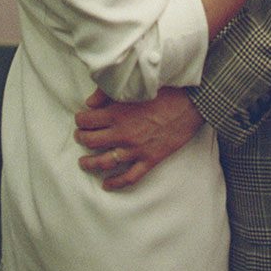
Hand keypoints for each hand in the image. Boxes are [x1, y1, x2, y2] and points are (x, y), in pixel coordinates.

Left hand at [74, 86, 202, 190]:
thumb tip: (89, 102)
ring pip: (105, 162)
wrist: (190, 104)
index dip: (80, 120)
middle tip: (80, 137)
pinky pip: (128, 177)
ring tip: (84, 163)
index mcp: (116, 113)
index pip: (87, 120)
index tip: (80, 119)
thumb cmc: (163, 90)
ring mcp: (135, 149)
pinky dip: (115, 183)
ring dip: (91, 163)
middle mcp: (122, 133)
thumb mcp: (133, 86)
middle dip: (82, 139)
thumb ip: (107, 93)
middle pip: (91, 142)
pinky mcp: (149, 160)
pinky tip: (107, 184)